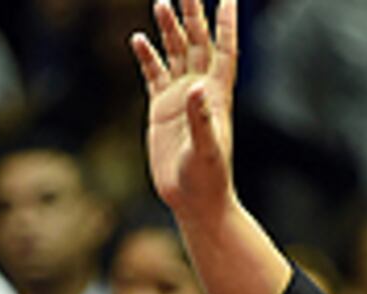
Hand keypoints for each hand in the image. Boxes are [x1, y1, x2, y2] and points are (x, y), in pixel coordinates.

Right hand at [132, 0, 240, 220]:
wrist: (193, 200)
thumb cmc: (208, 178)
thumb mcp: (206, 149)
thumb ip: (200, 118)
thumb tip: (194, 87)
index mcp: (217, 94)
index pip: (225, 50)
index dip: (227, 24)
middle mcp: (200, 89)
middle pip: (198, 43)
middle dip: (193, 15)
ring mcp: (180, 97)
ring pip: (175, 53)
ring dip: (169, 29)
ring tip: (161, 2)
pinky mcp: (161, 109)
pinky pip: (153, 74)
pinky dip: (147, 56)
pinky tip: (139, 39)